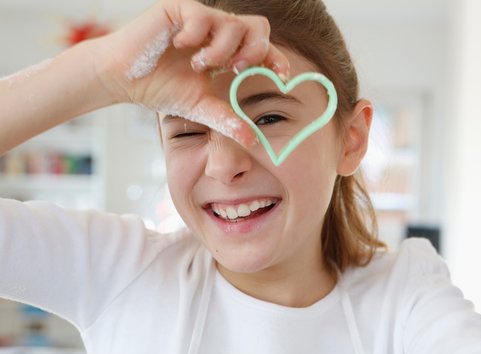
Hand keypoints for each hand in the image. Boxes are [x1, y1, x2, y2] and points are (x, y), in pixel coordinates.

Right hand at [95, 0, 288, 145]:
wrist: (124, 80)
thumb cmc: (161, 89)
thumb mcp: (201, 107)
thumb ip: (227, 120)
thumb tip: (252, 140)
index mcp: (227, 53)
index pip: (263, 49)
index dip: (276, 59)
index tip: (282, 76)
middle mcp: (218, 33)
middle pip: (259, 27)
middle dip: (255, 50)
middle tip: (236, 68)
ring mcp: (201, 19)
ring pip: (234, 23)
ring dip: (220, 50)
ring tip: (197, 65)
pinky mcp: (180, 9)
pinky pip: (203, 16)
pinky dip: (195, 36)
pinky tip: (180, 45)